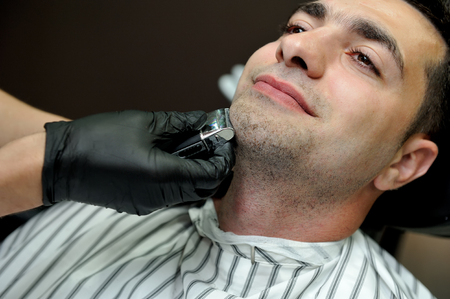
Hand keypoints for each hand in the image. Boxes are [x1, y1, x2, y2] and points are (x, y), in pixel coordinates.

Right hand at [42, 110, 234, 214]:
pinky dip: (180, 179)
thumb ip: (181, 123)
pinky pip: (171, 195)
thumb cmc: (99, 138)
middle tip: (211, 143)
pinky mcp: (140, 205)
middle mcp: (162, 197)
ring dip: (197, 172)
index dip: (224, 158)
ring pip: (189, 193)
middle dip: (214, 166)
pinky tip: (170, 159)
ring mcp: (151, 205)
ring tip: (190, 148)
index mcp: (165, 176)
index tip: (225, 141)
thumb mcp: (145, 123)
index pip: (212, 174)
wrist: (60, 163)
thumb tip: (205, 120)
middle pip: (205, 188)